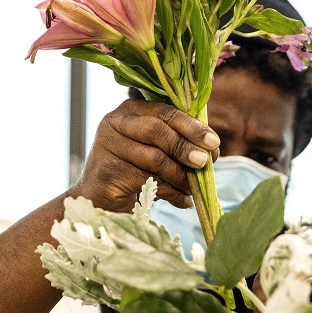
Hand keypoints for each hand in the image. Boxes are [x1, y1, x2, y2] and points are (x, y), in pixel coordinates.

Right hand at [72, 99, 219, 212]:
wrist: (98, 198)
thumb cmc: (131, 170)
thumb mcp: (153, 149)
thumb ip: (176, 142)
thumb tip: (212, 149)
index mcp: (130, 110)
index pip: (165, 111)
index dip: (191, 126)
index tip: (213, 142)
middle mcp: (114, 122)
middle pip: (157, 130)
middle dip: (185, 147)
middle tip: (204, 162)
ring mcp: (107, 145)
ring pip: (154, 158)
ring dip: (180, 175)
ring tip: (193, 188)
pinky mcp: (107, 171)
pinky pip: (147, 181)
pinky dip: (170, 192)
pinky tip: (182, 201)